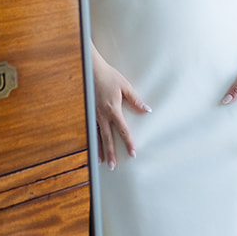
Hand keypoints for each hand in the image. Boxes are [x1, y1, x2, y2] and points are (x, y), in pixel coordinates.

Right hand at [92, 45, 149, 168]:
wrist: (91, 69)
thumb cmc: (109, 76)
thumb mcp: (125, 86)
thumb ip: (136, 100)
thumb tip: (147, 110)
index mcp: (113, 109)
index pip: (122, 130)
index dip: (128, 142)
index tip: (132, 153)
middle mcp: (102, 115)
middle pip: (107, 138)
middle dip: (111, 153)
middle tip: (114, 166)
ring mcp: (94, 114)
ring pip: (97, 136)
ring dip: (101, 150)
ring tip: (103, 162)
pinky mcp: (89, 112)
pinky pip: (91, 129)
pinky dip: (93, 140)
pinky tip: (94, 148)